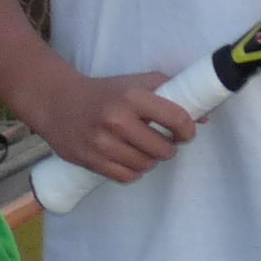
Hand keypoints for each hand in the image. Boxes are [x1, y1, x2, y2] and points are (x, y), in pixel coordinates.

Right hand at [11, 62, 198, 186]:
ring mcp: (101, 143)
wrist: (57, 102)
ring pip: (145, 165)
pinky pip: (125, 177)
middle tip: (165, 142)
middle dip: (169, 148)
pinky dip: (134, 172)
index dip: (187, 130)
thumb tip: (204, 117)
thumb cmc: (105, 92)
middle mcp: (116, 120)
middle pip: (162, 149)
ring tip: (147, 150)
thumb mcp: (136, 83)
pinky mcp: (89, 160)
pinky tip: (131, 160)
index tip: (186, 133)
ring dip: (152, 161)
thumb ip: (171, 92)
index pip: (176, 119)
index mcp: (132, 97)